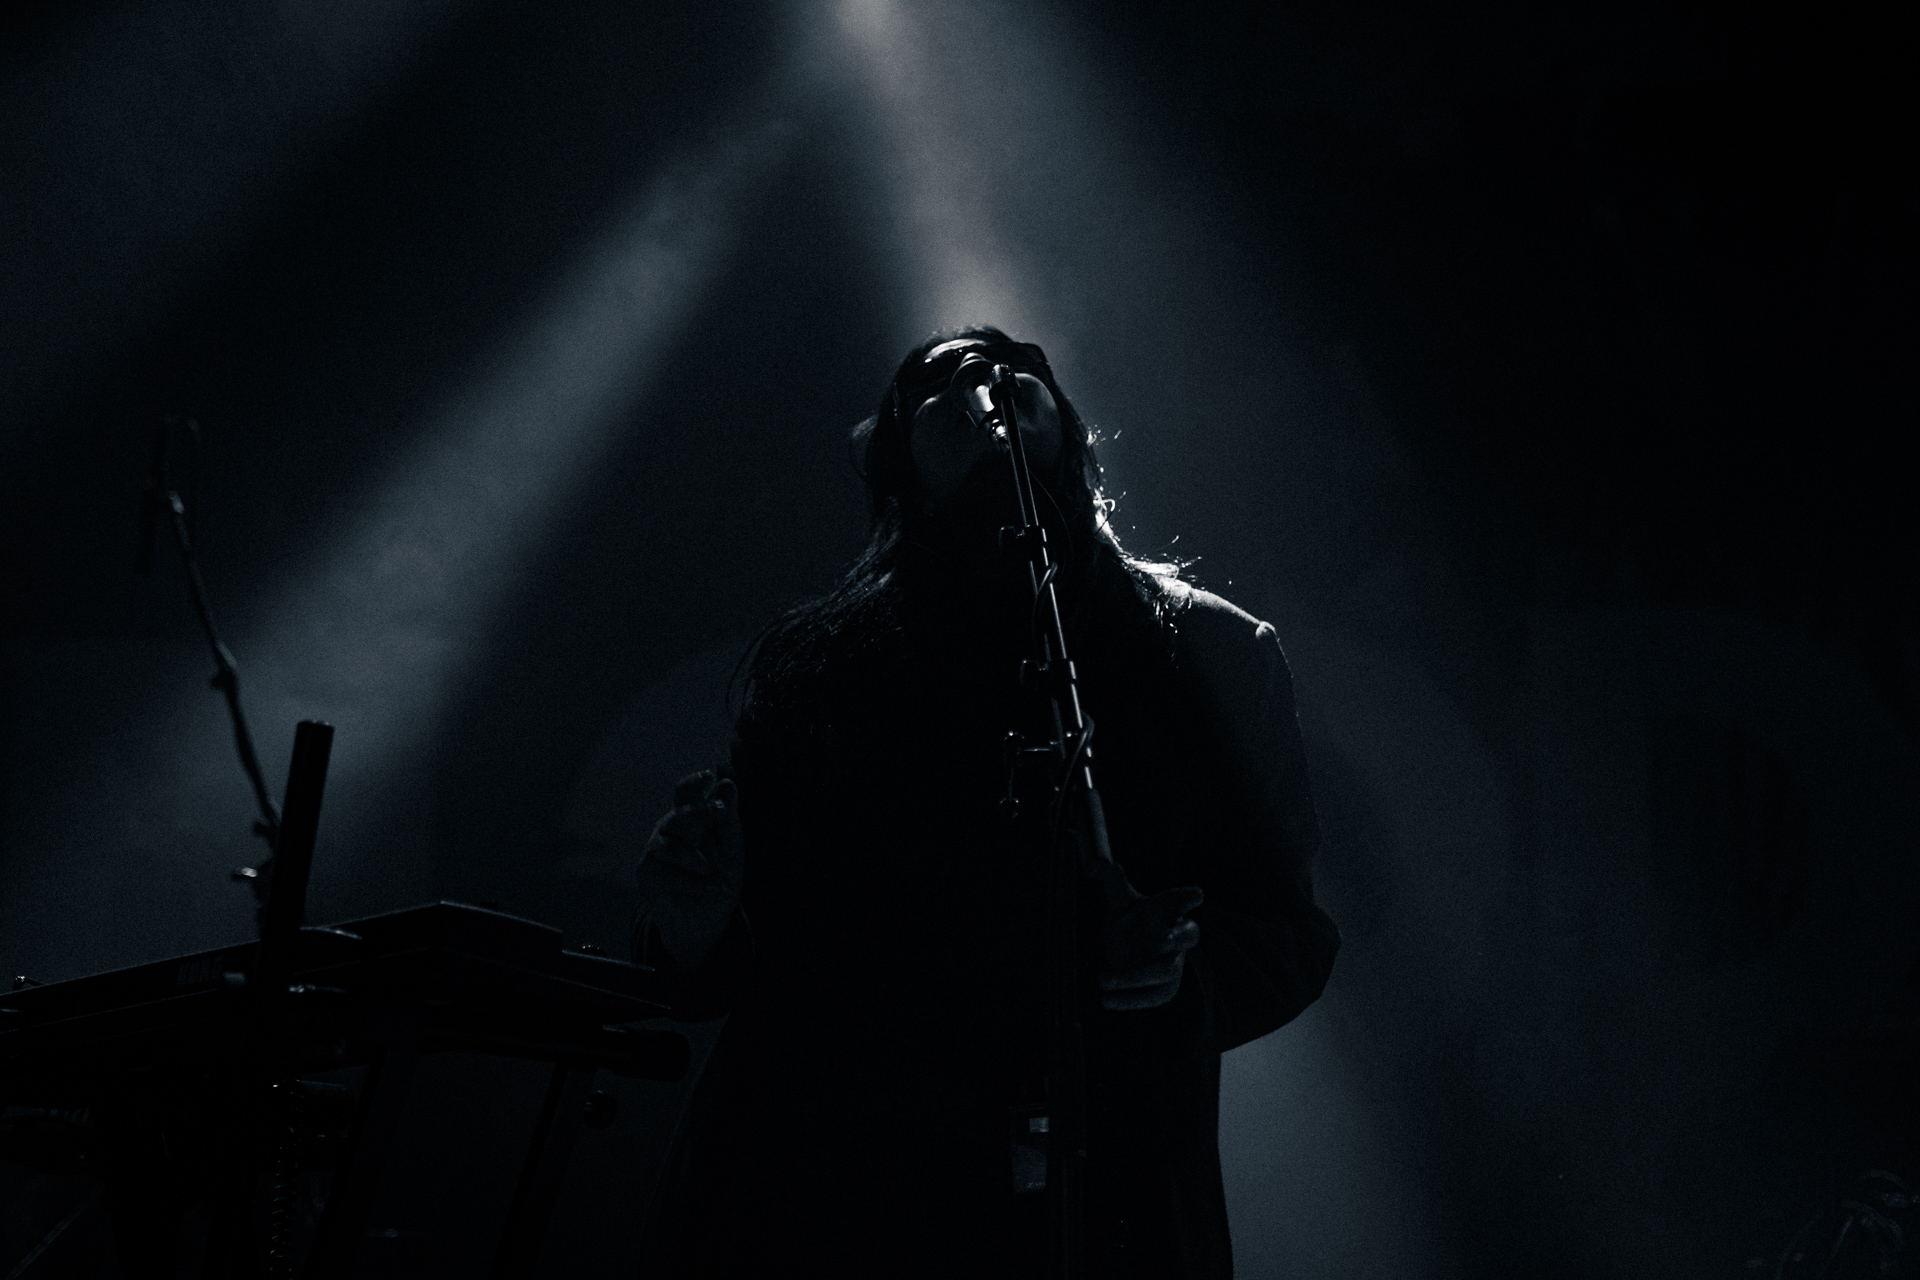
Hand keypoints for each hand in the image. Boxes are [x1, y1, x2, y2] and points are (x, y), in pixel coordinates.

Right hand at [635, 770, 743, 971]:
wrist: (708, 920)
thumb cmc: (718, 879)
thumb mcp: (731, 849)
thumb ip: (727, 819)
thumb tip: (727, 784)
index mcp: (691, 819)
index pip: (686, 794)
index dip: (694, 784)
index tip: (708, 776)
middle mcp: (670, 830)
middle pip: (677, 814)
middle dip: (698, 812)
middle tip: (719, 811)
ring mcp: (656, 851)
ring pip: (670, 843)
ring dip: (695, 857)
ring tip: (711, 871)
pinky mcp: (647, 873)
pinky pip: (666, 872)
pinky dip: (690, 881)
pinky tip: (707, 887)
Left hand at [1099, 885, 1202, 1011]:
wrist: (1133, 959)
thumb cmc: (1131, 924)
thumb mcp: (1122, 906)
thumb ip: (1115, 888)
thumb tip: (1106, 866)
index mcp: (1165, 911)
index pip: (1177, 901)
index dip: (1186, 897)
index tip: (1197, 895)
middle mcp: (1174, 936)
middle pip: (1189, 935)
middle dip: (1179, 937)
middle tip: (1163, 940)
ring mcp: (1173, 963)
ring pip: (1165, 970)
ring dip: (1134, 976)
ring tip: (1102, 979)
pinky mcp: (1165, 989)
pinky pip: (1152, 996)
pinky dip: (1128, 999)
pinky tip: (1106, 1000)